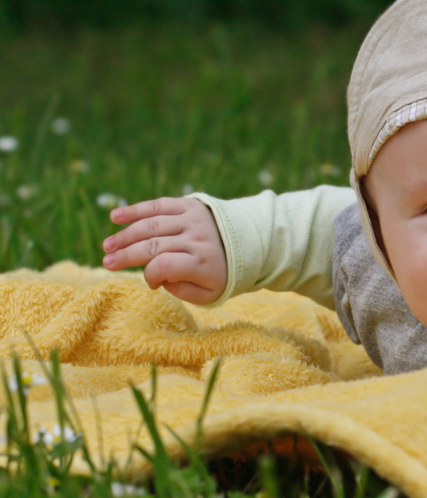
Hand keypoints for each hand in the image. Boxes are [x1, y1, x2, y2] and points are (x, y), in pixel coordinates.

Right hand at [102, 197, 227, 304]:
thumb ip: (181, 291)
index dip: (151, 275)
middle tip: (107, 263)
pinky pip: (158, 205)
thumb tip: (155, 278)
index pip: (167, 265)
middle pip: (154, 244)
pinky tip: (115, 217)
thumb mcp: (208, 293)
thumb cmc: (220, 274)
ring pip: (152, 224)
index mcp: (204, 263)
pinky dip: (136, 210)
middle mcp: (197, 238)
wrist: (247, 243)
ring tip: (107, 246)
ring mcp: (193, 219)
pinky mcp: (189, 205)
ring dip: (125, 235)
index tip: (150, 283)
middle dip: (126, 255)